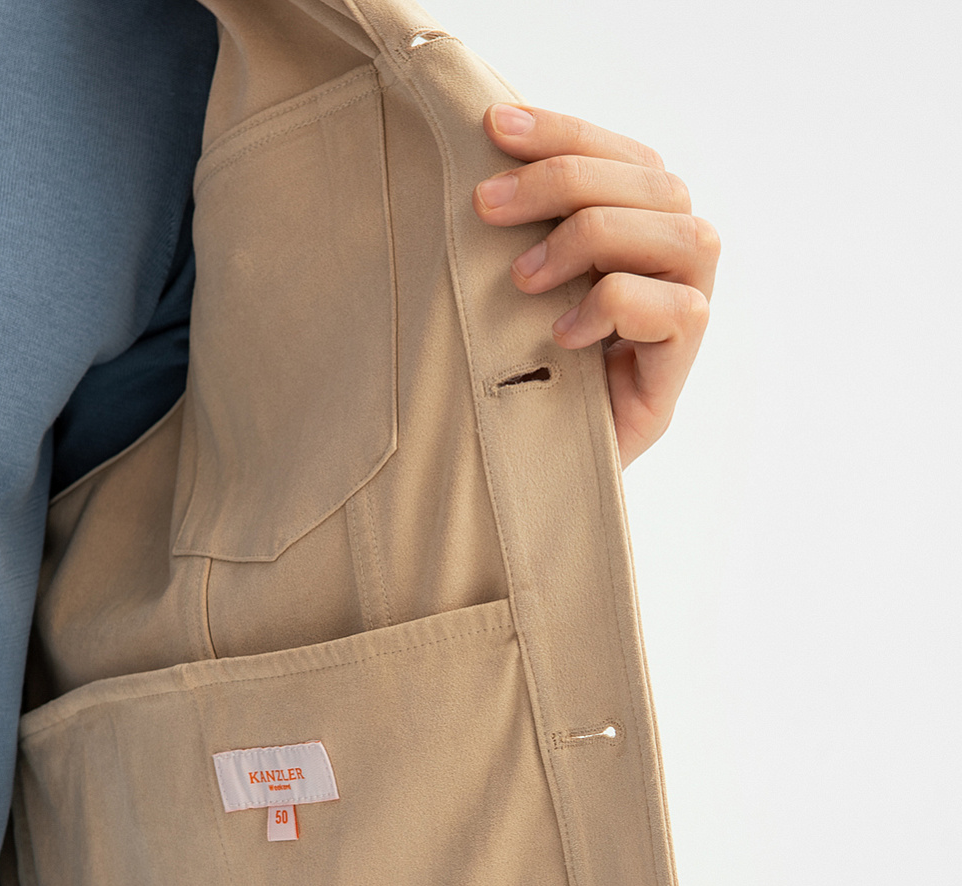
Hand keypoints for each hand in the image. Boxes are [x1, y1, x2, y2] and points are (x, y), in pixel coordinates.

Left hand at [474, 103, 719, 468]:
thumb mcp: (510, 280)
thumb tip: (492, 136)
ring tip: (522, 280)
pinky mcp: (678, 373)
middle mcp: (677, 266)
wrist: (517, 472)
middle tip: (484, 209)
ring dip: (591, 239)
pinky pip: (677, 310)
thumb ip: (525, 219)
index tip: (492, 128)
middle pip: (655, 183)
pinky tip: (561, 335)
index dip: (564, 131)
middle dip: (562, 181)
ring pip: (681, 235)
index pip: (626, 155)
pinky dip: (613, 307)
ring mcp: (686, 316)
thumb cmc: (508, 368)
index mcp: (642, 229)